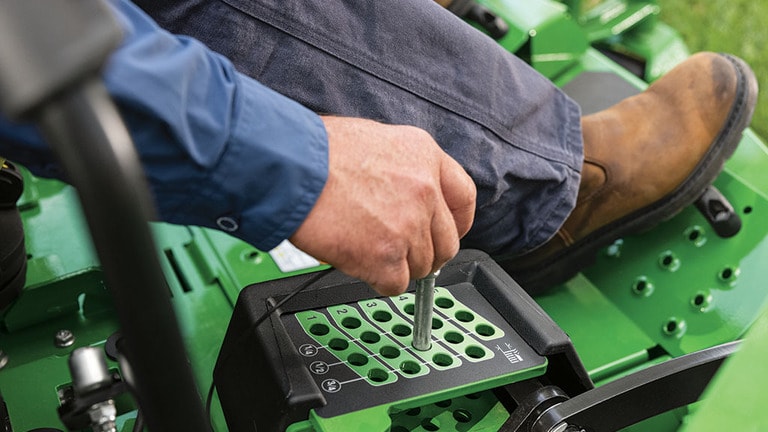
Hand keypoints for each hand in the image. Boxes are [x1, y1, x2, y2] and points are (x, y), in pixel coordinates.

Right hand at [289, 116, 475, 295]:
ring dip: (398, 266)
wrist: (291, 166)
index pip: (464, 198)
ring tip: (367, 251)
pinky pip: (396, 284)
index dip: (458, 223)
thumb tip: (407, 191)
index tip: (450, 233)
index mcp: (425, 156)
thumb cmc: (318, 151)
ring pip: (422, 266)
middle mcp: (425, 190)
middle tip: (402, 253)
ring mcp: (408, 225)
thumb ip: (403, 168)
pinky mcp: (386, 256)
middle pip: (446, 242)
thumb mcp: (377, 139)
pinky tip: (360, 263)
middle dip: (426, 253)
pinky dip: (379, 281)